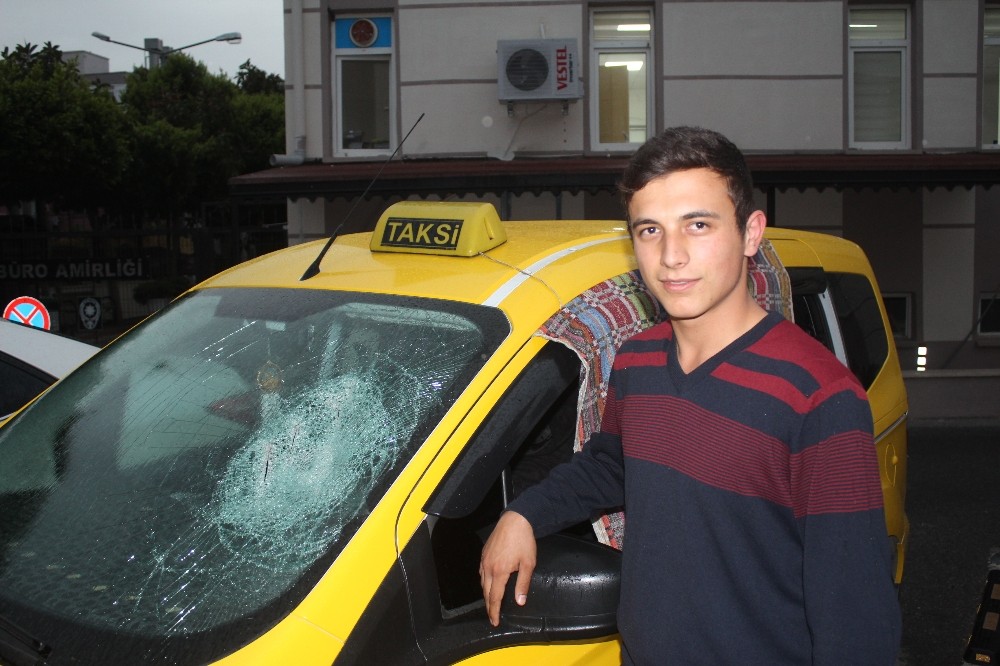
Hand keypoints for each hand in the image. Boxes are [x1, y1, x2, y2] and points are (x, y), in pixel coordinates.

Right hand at [479, 510, 535, 626]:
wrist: (515, 520)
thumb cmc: (523, 541)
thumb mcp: (528, 564)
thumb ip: (523, 584)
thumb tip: (520, 601)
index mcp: (499, 572)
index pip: (495, 597)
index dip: (494, 611)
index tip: (495, 621)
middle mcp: (488, 567)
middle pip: (486, 592)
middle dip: (489, 606)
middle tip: (492, 617)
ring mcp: (484, 560)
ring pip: (482, 582)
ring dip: (486, 595)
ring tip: (491, 603)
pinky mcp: (484, 553)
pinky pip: (481, 572)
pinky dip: (484, 582)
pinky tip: (488, 583)